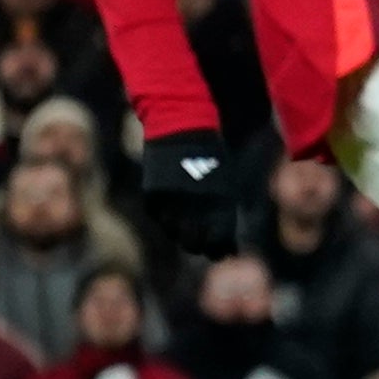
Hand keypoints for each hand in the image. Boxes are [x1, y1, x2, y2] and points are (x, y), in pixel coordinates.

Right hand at [131, 129, 242, 258]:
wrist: (182, 125)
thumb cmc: (211, 155)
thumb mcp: (224, 182)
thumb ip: (223, 212)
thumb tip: (226, 245)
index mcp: (219, 200)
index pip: (219, 239)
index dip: (220, 250)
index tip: (222, 253)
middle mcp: (194, 203)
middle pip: (194, 242)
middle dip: (199, 247)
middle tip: (202, 247)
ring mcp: (171, 199)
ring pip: (173, 233)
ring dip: (181, 235)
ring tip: (187, 233)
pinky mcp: (152, 193)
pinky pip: (158, 218)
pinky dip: (165, 221)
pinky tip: (172, 219)